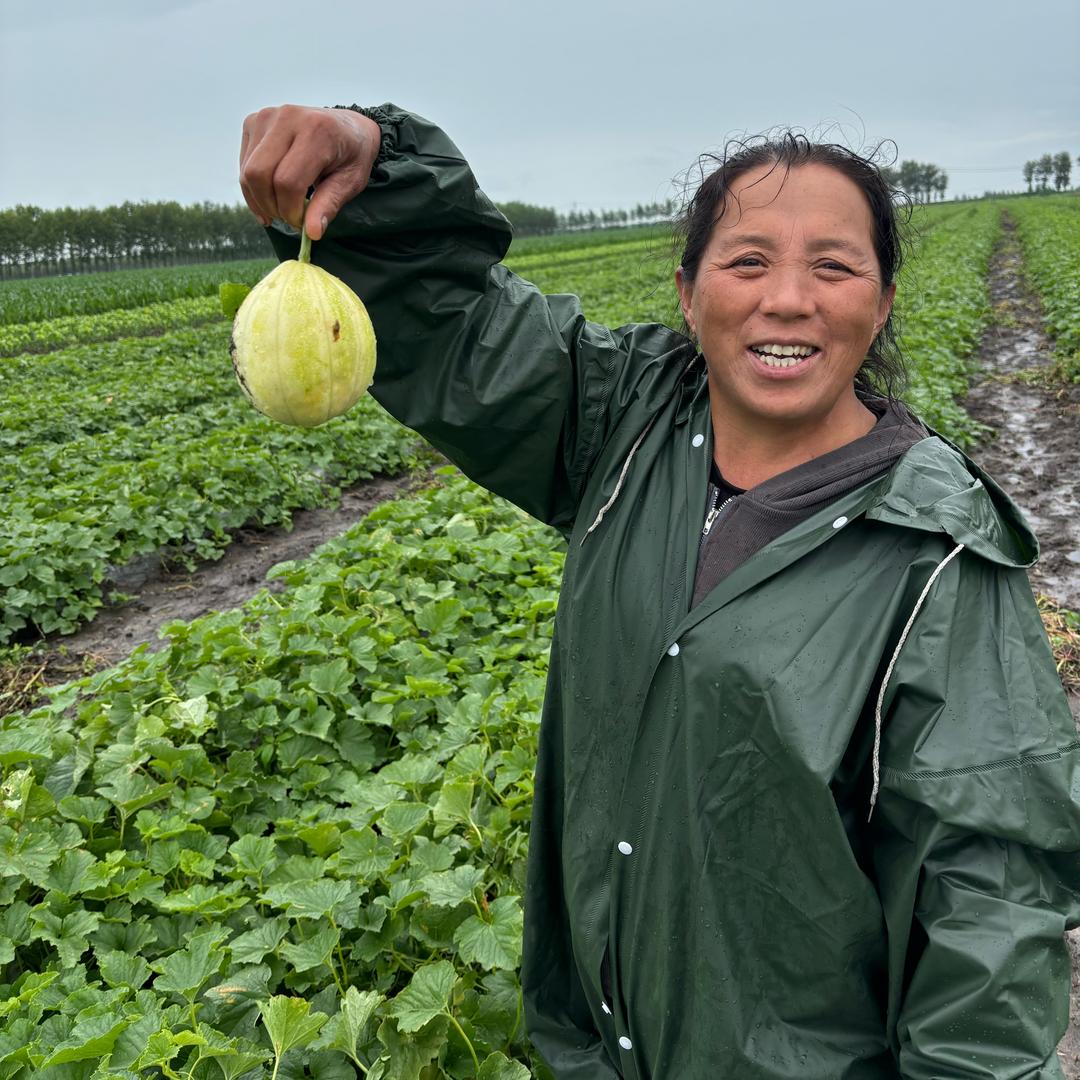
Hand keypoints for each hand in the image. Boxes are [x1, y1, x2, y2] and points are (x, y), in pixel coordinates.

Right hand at [239, 105, 381, 240]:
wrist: (347, 127)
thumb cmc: (351, 156)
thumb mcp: (350, 182)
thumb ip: (328, 205)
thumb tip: (311, 233)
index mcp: (316, 130)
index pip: (287, 180)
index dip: (290, 210)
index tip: (301, 223)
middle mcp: (287, 117)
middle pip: (260, 174)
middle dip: (271, 206)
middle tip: (289, 218)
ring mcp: (266, 117)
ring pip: (248, 172)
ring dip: (260, 200)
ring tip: (280, 209)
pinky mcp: (253, 122)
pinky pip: (244, 165)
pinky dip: (253, 188)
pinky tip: (270, 197)